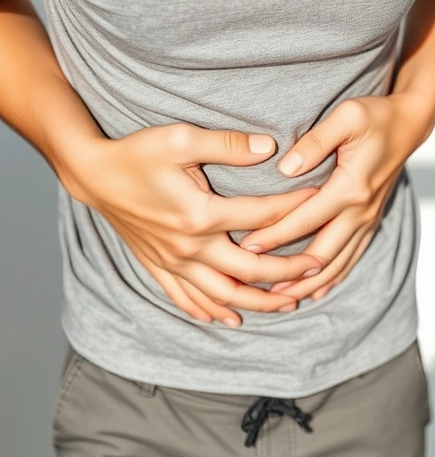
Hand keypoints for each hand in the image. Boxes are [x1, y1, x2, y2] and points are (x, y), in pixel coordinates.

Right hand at [68, 124, 326, 325]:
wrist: (93, 174)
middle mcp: (188, 246)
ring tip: (289, 303)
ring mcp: (172, 261)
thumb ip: (228, 145)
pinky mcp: (158, 266)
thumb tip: (269, 148)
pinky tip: (231, 317)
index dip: (294, 210)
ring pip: (223, 295)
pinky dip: (210, 310)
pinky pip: (187, 298)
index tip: (319, 201)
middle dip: (288, 272)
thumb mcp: (182, 139)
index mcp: (200, 215)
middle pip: (250, 270)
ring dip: (258, 302)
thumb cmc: (137, 153)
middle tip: (318, 267)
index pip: (261, 218)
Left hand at [239, 93, 424, 300]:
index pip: (305, 220)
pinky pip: (352, 257)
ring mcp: (368, 218)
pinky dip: (333, 276)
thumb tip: (285, 168)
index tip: (245, 247)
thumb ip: (315, 142)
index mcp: (351, 187)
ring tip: (281, 297)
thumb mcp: (346, 116)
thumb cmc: (375, 116)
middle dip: (289, 273)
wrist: (410, 125)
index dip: (274, 236)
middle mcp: (361, 210)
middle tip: (256, 284)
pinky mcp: (371, 220)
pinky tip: (316, 289)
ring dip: (311, 283)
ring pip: (338, 262)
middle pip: (322, 254)